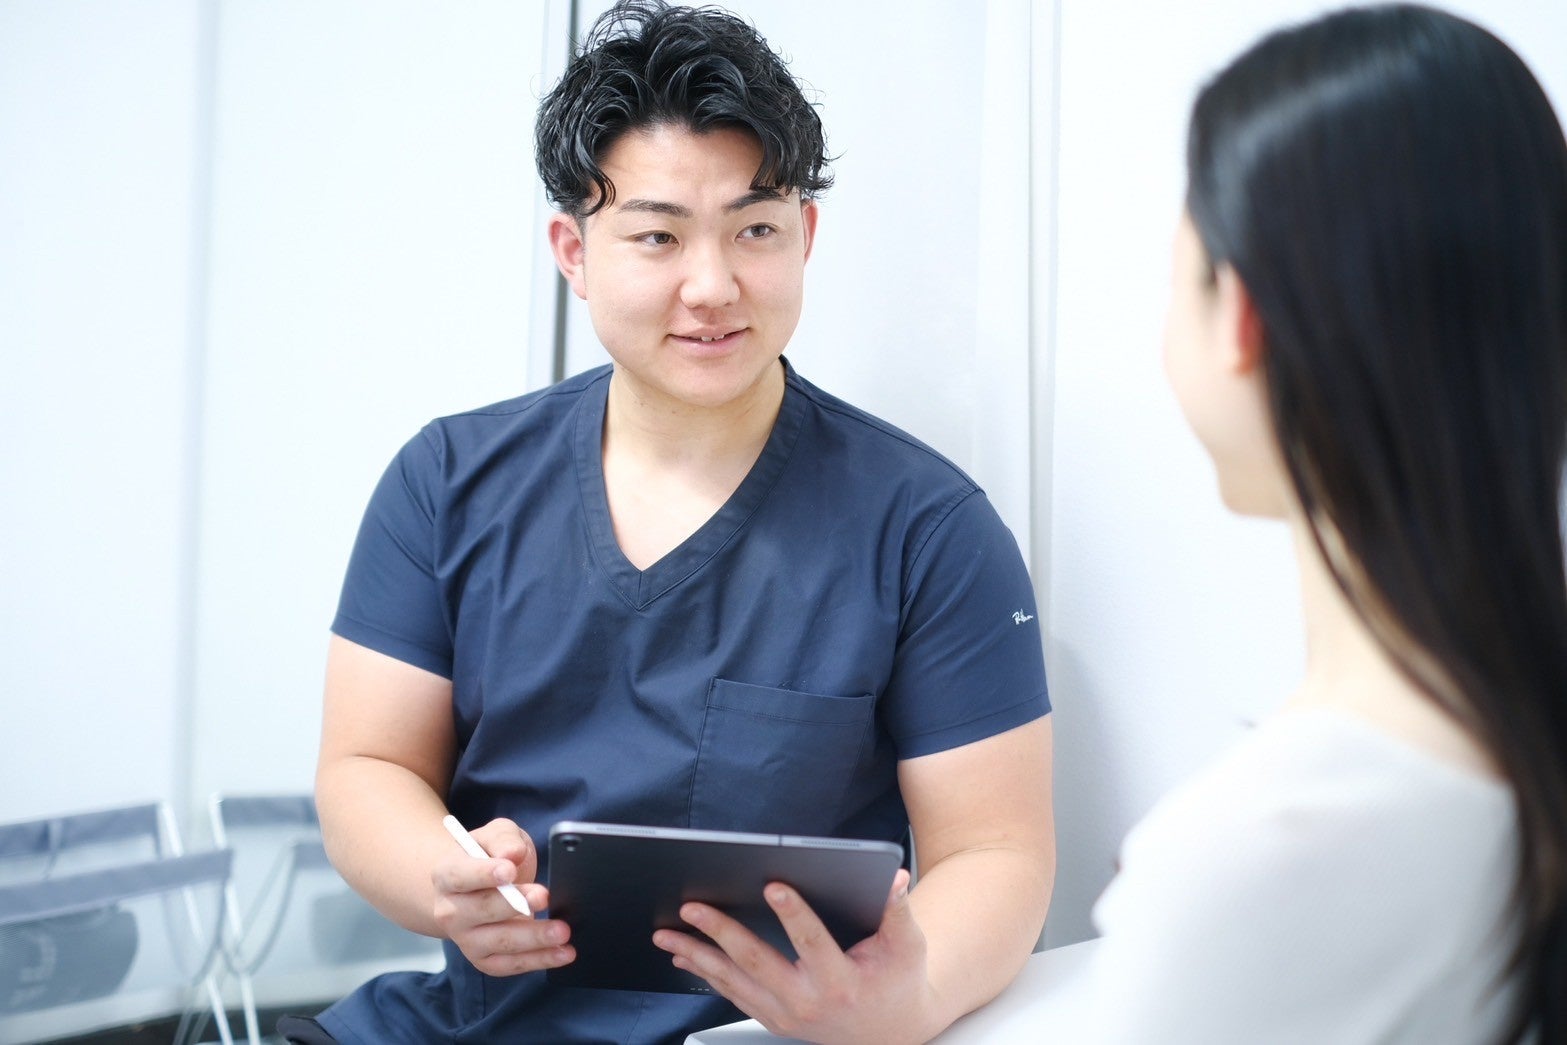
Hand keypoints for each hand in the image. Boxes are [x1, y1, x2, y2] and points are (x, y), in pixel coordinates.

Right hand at [430, 817, 572, 975]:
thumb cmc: (491, 856)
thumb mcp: (498, 835)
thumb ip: (504, 839)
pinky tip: (563, 953)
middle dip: (515, 904)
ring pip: (498, 942)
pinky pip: (509, 964)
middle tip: (544, 896)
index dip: (484, 873)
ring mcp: (465, 939)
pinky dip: (538, 960)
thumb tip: (512, 852)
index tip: (510, 871)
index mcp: (447, 874)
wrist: (478, 887)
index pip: (461, 875)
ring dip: (533, 938)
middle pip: (481, 910)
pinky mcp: (484, 959)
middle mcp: (450, 910)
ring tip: (562, 931)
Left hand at [651, 869, 939, 1043]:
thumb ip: (897, 912)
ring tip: (667, 933)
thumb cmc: (897, 982)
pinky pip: (732, 994)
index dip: (793, 913)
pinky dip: (705, 973)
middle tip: (692, 907)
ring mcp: (784, 1015)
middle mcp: (807, 1002)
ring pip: (734, 982)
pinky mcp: (772, 1018)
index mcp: (840, 981)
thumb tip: (894, 878)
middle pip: (757, 962)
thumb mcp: (906, 947)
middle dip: (721, 932)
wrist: (889, 1031)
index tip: (773, 884)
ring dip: (698, 955)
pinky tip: (685, 953)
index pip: (813, 942)